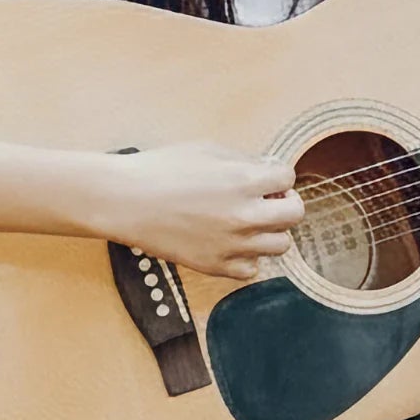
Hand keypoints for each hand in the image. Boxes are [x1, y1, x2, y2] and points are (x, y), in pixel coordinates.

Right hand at [103, 141, 303, 278]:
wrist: (124, 201)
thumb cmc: (161, 169)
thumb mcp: (208, 151)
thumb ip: (244, 162)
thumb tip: (270, 171)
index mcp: (242, 180)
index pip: (288, 178)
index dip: (279, 175)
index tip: (266, 177)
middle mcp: (243, 215)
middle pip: (295, 215)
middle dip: (286, 203)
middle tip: (268, 200)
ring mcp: (231, 244)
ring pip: (281, 245)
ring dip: (270, 231)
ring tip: (249, 222)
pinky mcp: (215, 266)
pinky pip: (252, 269)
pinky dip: (248, 257)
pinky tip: (232, 243)